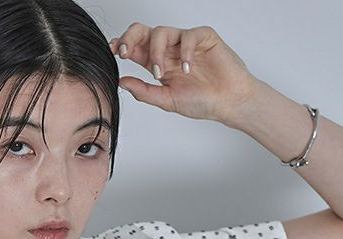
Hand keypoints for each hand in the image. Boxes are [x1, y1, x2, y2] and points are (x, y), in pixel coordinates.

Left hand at [109, 22, 258, 123]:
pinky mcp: (203, 37)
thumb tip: (121, 82)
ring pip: (162, 32)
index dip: (122, 44)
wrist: (228, 103)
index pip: (135, 47)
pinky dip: (185, 52)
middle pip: (144, 31)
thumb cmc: (202, 102)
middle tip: (124, 52)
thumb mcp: (167, 100)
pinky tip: (188, 69)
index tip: (113, 51)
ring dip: (156, 52)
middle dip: (130, 38)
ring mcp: (185, 42)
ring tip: (162, 73)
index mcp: (158, 62)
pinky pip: (188, 36)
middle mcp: (169, 49)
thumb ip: (144, 92)